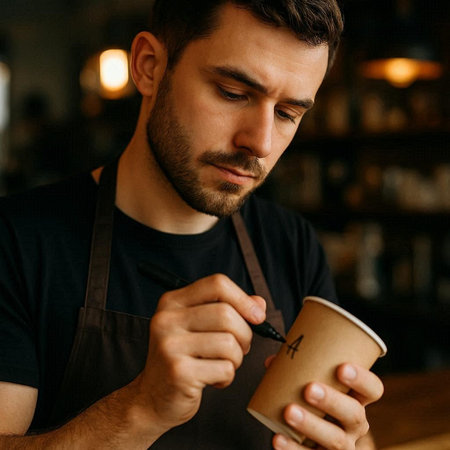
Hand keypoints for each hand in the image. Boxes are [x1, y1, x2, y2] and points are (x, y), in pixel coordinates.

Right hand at [134, 274, 265, 434]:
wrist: (152, 399)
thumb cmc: (182, 359)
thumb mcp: (199, 327)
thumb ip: (228, 310)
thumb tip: (259, 303)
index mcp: (172, 302)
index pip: (217, 284)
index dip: (243, 299)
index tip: (257, 317)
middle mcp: (167, 319)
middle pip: (226, 314)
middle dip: (244, 335)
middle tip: (238, 349)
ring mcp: (170, 345)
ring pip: (229, 343)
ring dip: (236, 359)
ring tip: (222, 365)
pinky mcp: (178, 372)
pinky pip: (225, 369)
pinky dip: (227, 377)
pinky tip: (213, 380)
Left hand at [272, 363, 383, 449]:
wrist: (313, 441)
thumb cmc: (315, 403)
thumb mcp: (316, 386)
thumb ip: (298, 371)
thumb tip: (273, 361)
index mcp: (357, 400)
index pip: (372, 390)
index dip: (361, 379)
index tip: (342, 368)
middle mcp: (355, 425)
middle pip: (353, 414)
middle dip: (332, 401)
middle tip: (309, 389)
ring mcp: (343, 446)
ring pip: (335, 440)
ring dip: (311, 424)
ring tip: (289, 411)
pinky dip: (293, 447)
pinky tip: (278, 437)